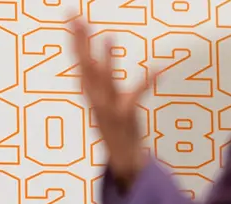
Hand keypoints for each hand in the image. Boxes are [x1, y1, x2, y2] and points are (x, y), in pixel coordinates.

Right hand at [70, 18, 154, 186]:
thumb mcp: (102, 102)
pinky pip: (136, 95)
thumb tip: (92, 61)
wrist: (123, 158)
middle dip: (81, 43)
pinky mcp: (125, 117)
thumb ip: (97, 81)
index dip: (75, 41)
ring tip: (109, 37)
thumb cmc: (115, 127)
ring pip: (105, 81)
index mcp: (91, 94)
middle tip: (78, 20)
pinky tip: (159, 69)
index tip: (71, 18)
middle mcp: (96, 100)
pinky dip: (148, 82)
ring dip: (106, 60)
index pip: (79, 63)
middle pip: (85, 67)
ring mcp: (109, 109)